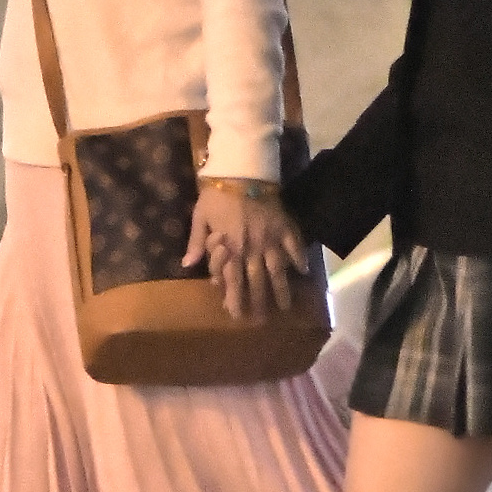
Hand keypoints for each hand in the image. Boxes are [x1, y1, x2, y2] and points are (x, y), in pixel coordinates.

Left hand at [183, 185, 308, 320]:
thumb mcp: (200, 216)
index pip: (232, 279)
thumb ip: (197, 242)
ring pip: (277, 269)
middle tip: (263, 321)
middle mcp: (251, 247)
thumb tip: (186, 265)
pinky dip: (299, 258)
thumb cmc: (217, 193)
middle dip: (259, 302)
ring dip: (281, 289)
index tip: (237, 315)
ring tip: (285, 306)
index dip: (234, 298)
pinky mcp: (283, 225)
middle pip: (256, 280)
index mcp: (230, 247)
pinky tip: (305, 271)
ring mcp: (270, 238)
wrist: (241, 170)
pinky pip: (294, 244)